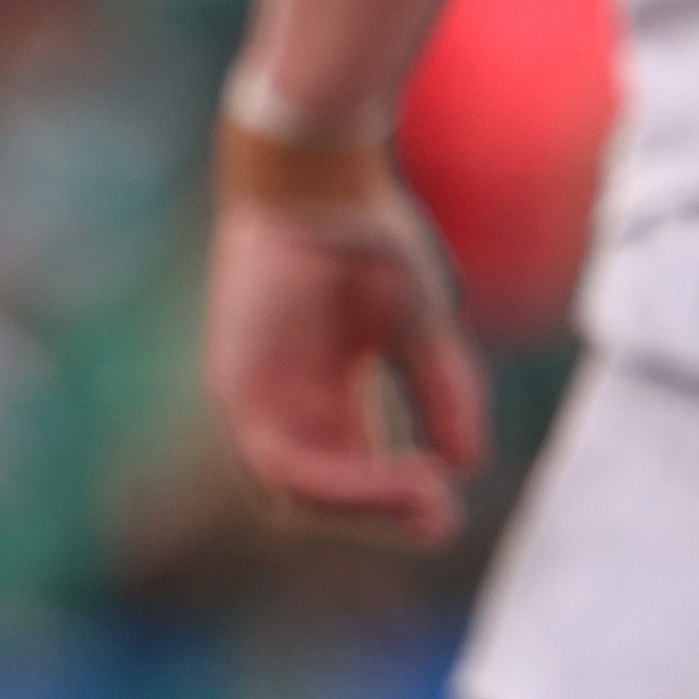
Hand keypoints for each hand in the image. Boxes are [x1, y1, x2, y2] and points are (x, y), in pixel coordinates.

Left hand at [203, 185, 490, 544]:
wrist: (318, 181)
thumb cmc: (369, 242)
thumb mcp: (419, 332)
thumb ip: (441, 397)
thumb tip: (463, 469)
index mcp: (325, 391)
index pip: (352, 473)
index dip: (397, 503)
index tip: (447, 513)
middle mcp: (287, 401)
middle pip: (322, 496)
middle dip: (381, 516)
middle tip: (437, 515)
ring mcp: (256, 395)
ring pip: (296, 493)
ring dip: (365, 508)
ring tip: (426, 500)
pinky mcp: (236, 385)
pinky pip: (280, 463)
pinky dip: (340, 484)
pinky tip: (399, 476)